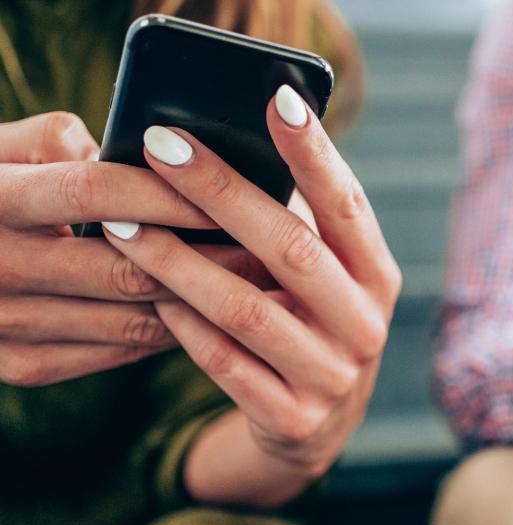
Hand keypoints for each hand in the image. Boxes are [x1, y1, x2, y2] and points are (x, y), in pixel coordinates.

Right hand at [0, 112, 268, 386]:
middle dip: (205, 259)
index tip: (230, 192)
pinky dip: (164, 334)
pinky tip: (204, 314)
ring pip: (128, 317)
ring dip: (197, 304)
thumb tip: (136, 151)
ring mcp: (4, 324)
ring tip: (250, 286)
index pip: (95, 191)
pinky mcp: (18, 364)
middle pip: (125, 267)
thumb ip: (60, 139)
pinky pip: (111, 352)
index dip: (168, 193)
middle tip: (264, 249)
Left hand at [101, 87, 400, 484]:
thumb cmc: (310, 325)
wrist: (319, 427)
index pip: (348, 205)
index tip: (278, 97)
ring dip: (178, 262)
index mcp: (377, 278)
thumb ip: (296, 229)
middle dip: (221, 192)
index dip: (314, 154)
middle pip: (291, 248)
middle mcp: (365, 325)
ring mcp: (332, 376)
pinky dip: (182, 324)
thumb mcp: (324, 279)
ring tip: (123, 226)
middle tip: (160, 145)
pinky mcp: (293, 418)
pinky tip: (151, 294)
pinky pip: (224, 363)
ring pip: (245, 309)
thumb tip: (225, 150)